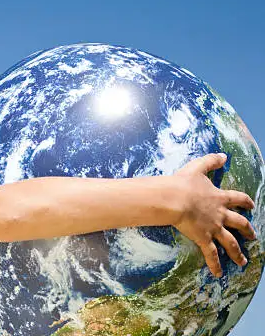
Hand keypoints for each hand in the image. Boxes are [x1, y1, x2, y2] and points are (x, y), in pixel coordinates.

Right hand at [172, 153, 255, 277]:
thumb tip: (223, 155)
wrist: (175, 198)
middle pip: (239, 224)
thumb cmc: (183, 183)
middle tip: (253, 236)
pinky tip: (219, 274)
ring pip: (230, 243)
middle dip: (248, 230)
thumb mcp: (198, 167)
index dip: (246, 202)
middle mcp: (220, 214)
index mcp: (220, 197)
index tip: (251, 205)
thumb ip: (211, 161)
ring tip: (244, 261)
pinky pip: (211, 254)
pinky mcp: (203, 238)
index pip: (238, 199)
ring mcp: (213, 228)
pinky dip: (215, 265)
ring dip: (238, 253)